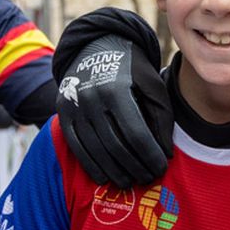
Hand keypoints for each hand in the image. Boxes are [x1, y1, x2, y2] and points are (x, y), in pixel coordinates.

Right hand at [55, 33, 173, 187]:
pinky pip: (76, 147)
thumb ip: (162, 118)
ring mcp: (74, 106)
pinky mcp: (64, 113)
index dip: (150, 155)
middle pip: (115, 146)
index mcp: (117, 89)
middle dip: (135, 167)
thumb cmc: (133, 70)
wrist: (97, 47)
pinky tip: (105, 177)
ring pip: (95, 150)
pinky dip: (91, 166)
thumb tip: (166, 154)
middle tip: (148, 179)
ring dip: (114, 171)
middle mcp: (92, 98)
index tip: (161, 168)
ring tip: (130, 182)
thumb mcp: (153, 86)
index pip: (136, 134)